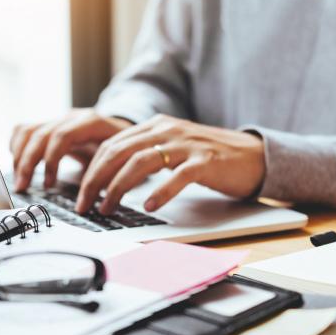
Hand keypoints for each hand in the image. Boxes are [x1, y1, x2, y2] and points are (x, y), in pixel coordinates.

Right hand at [10, 109, 132, 190]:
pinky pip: (25, 130)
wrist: (126, 132)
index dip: (51, 160)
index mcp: (92, 122)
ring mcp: (60, 120)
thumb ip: (108, 174)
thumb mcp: (123, 160)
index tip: (48, 185)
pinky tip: (17, 164)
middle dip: (27, 162)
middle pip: (40, 133)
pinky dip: (17, 146)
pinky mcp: (51, 125)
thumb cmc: (125, 149)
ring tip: (20, 181)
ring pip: (28, 130)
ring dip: (19, 156)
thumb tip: (93, 197)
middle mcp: (72, 117)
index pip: (62, 135)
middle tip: (23, 187)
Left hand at [74, 114, 265, 214]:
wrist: (253, 155)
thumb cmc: (209, 158)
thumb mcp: (172, 149)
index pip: (112, 144)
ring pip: (141, 162)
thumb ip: (145, 154)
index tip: (81, 195)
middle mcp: (167, 130)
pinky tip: (149, 206)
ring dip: (118, 188)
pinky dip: (160, 192)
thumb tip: (110, 177)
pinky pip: (177, 176)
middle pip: (119, 152)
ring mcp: (187, 145)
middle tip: (85, 205)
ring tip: (108, 208)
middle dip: (97, 181)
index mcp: (156, 126)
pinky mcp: (206, 162)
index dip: (92, 170)